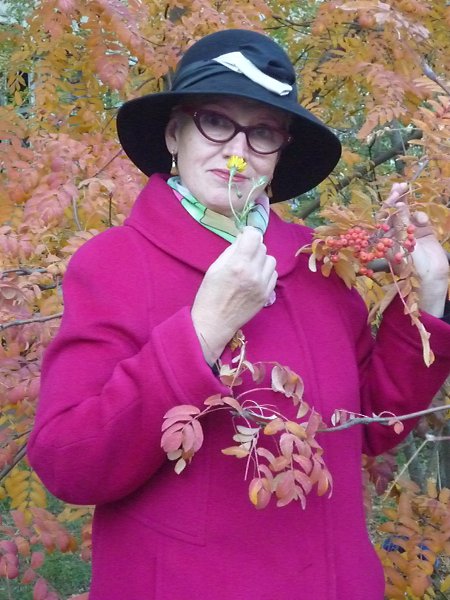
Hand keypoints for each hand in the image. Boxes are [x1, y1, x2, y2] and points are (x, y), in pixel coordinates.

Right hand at [191, 227, 276, 363]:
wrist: (215, 323)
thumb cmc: (209, 295)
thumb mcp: (214, 268)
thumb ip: (231, 251)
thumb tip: (243, 239)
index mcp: (238, 264)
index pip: (254, 236)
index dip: (249, 233)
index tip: (243, 237)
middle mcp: (254, 273)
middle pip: (262, 247)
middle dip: (253, 247)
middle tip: (242, 255)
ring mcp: (263, 285)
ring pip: (271, 259)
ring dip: (261, 259)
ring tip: (249, 267)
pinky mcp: (267, 294)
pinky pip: (273, 274)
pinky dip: (265, 272)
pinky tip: (254, 278)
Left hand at [381, 183, 448, 316]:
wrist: (430, 279)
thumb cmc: (411, 266)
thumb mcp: (402, 243)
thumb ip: (400, 224)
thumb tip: (397, 204)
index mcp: (384, 239)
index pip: (382, 218)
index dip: (386, 205)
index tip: (392, 193)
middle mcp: (395, 235)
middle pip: (393, 213)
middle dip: (396, 198)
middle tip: (400, 184)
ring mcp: (409, 233)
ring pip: (407, 214)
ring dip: (407, 203)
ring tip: (407, 191)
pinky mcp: (423, 233)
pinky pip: (419, 220)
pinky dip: (420, 217)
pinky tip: (422, 220)